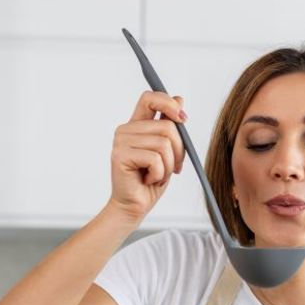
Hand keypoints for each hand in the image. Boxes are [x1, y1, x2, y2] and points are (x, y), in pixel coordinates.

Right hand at [106, 90, 186, 222]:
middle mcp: (126, 130)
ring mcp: (121, 142)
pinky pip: (155, 159)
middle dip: (179, 151)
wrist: (134, 206)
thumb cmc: (151, 180)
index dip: (168, 103)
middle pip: (168, 127)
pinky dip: (159, 174)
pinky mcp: (120, 155)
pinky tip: (148, 180)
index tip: (183, 119)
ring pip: (164, 144)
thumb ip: (170, 125)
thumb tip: (179, 99)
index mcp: (137, 125)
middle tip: (171, 168)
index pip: (150, 98)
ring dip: (168, 166)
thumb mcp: (167, 150)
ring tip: (156, 175)